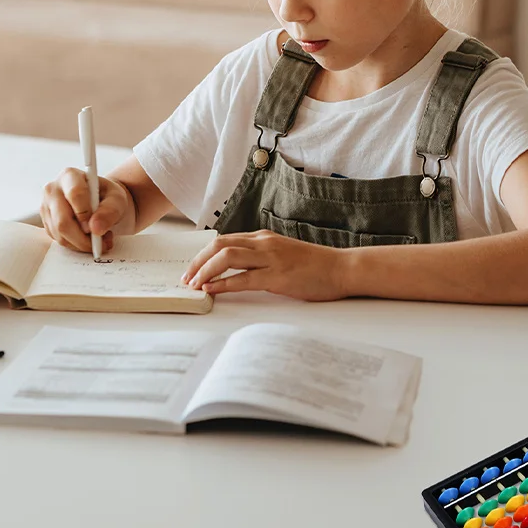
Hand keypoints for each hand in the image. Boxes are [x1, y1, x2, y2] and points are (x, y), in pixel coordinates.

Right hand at [40, 168, 133, 254]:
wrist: (99, 200)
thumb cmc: (106, 195)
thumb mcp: (116, 199)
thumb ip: (109, 211)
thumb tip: (95, 228)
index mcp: (70, 176)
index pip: (75, 193)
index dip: (85, 213)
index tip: (95, 227)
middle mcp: (53, 189)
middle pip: (63, 220)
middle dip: (83, 238)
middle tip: (101, 242)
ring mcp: (46, 207)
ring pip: (59, 233)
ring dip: (81, 243)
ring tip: (99, 240)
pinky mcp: (46, 222)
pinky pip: (58, 239)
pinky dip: (75, 245)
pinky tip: (88, 239)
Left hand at [181, 230, 349, 301]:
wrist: (342, 268)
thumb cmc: (314, 265)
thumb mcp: (282, 254)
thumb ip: (260, 257)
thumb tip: (235, 269)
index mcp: (263, 237)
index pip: (224, 240)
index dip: (203, 254)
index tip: (191, 268)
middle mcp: (263, 243)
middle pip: (219, 245)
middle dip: (197, 261)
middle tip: (185, 278)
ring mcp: (270, 258)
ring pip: (226, 257)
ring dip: (205, 271)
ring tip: (194, 285)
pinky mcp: (278, 276)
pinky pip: (243, 279)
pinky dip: (223, 284)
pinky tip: (212, 291)